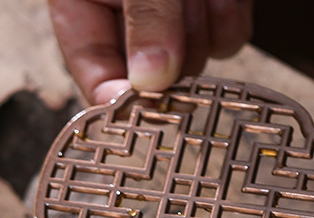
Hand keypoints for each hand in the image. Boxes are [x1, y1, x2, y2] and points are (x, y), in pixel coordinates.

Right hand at [48, 0, 252, 103]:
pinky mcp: (214, 2)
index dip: (116, 99)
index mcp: (84, 1)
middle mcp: (127, 11)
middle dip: (171, 47)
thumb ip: (144, 13)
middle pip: (154, 73)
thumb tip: (151, 79)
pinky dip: (229, 10)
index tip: (140, 110)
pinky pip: (228, 35)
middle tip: (176, 5)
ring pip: (195, 57)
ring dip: (202, 25)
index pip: (94, 69)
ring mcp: (174, 9)